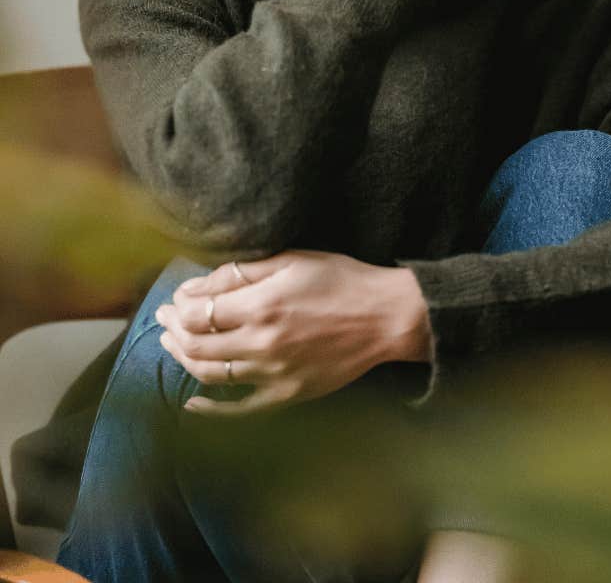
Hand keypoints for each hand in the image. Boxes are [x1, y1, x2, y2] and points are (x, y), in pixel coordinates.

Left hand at [154, 249, 419, 414]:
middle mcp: (261, 343)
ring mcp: (273, 374)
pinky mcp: (287, 395)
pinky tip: (191, 402)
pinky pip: (239, 409)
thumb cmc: (342, 280)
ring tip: (173, 344)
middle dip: (173, 330)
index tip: (173, 298)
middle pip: (196, 344)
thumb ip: (243, 273)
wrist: (385, 317)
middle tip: (164, 318)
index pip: (199, 312)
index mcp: (261, 306)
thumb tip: (197, 284)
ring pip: (210, 374)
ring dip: (183, 359)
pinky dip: (210, 409)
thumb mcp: (292, 260)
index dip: (179, 306)